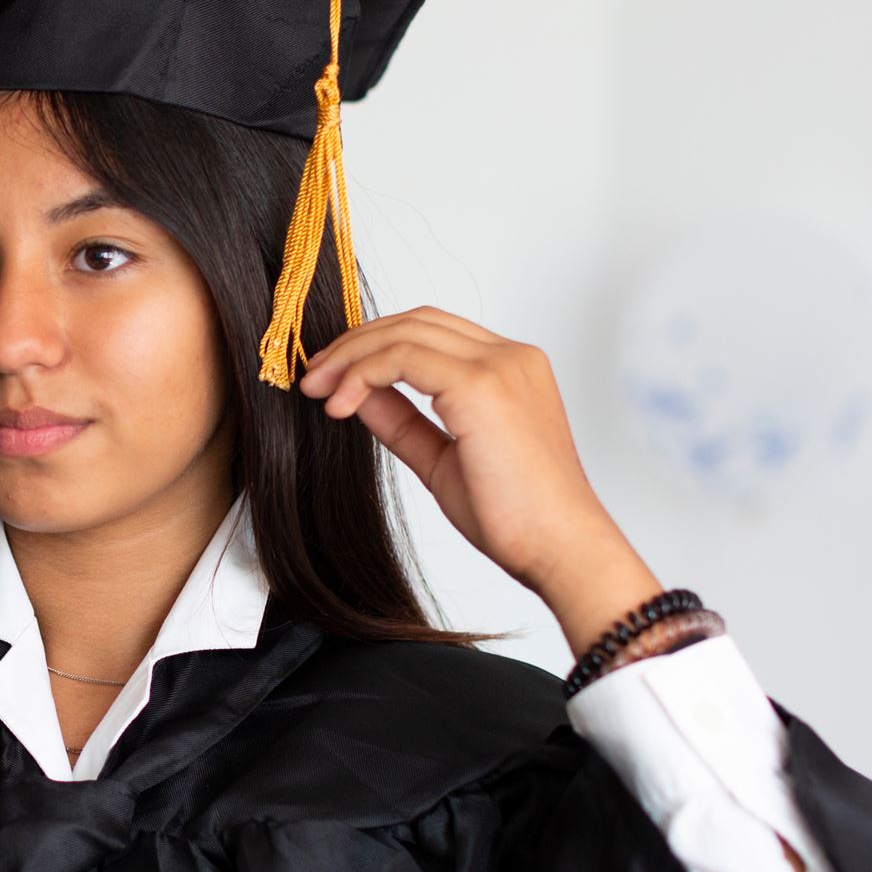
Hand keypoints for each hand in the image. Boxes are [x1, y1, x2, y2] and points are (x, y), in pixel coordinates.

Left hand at [296, 306, 662, 650]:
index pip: (432, 331)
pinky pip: (403, 358)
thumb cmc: (515, 517)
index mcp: (511, 368)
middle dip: (354, 344)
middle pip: (415, 321)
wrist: (559, 550)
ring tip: (317, 390)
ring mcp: (500, 366)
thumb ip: (402, 420)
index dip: (375, 345)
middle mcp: (510, 356)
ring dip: (350, 356)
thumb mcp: (441, 457)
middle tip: (312, 377)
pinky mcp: (482, 385)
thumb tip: (356, 394)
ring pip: (405, 332)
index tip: (332, 377)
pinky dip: (363, 374)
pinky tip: (341, 404)